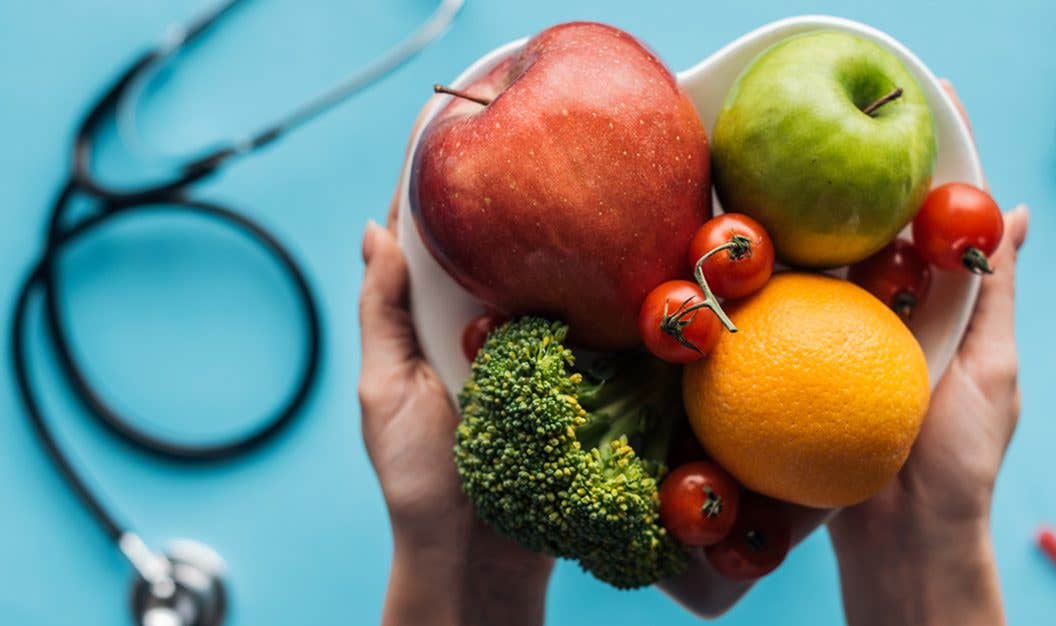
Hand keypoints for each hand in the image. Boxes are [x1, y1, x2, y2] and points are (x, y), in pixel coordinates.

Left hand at [357, 105, 551, 625]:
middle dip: (507, 201)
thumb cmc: (420, 479)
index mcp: (429, 326)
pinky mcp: (576, 378)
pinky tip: (609, 257)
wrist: (479, 555)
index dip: (433, 190)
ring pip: (544, 280)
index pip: (429, 244)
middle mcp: (483, 329)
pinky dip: (596, 294)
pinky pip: (587, 326)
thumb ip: (382, 313)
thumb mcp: (386, 387)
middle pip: (493, 251)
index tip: (447, 129)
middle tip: (525, 141)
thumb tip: (373, 231)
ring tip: (571, 184)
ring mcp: (533, 352)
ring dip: (554, 242)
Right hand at [827, 80, 1028, 625]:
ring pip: (831, 256)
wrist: (901, 537)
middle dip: (866, 172)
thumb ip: (996, 292)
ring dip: (818, 211)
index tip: (928, 105)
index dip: (939, 161)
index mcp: (945, 302)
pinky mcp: (804, 357)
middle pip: (879, 225)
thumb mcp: (993, 367)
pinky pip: (789, 305)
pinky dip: (780, 269)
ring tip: (804, 160)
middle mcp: (894, 307)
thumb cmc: (962, 461)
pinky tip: (765, 232)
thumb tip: (1016, 212)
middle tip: (852, 123)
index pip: (941, 218)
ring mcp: (845, 331)